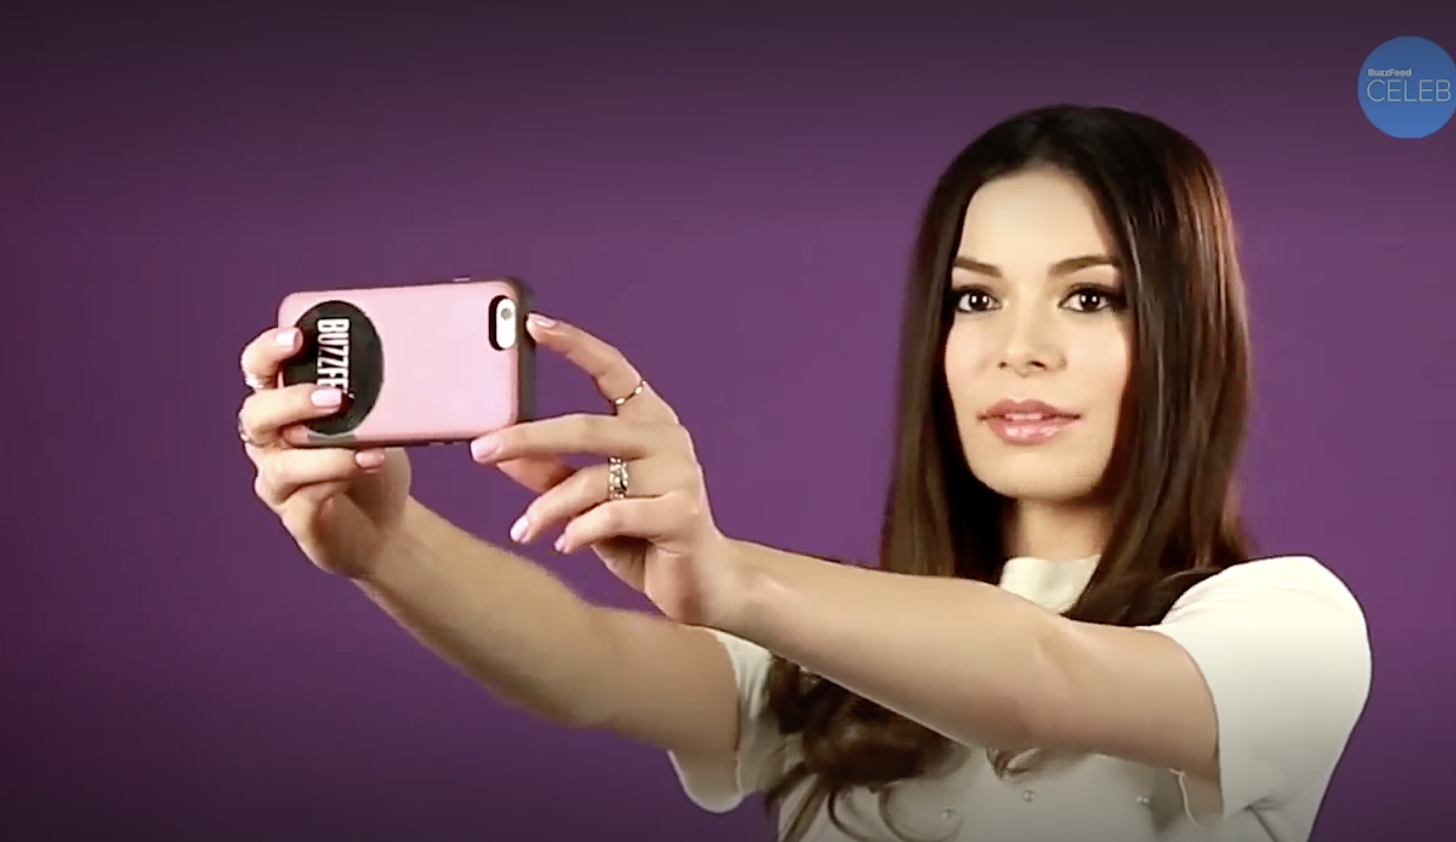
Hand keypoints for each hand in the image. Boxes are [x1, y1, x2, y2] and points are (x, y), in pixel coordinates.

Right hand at [237, 326, 411, 577]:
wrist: (387, 526)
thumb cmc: (373, 459)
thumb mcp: (380, 418)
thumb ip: (381, 389)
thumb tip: (417, 353)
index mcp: (282, 405)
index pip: (258, 369)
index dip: (269, 351)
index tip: (298, 337)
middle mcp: (270, 442)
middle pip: (256, 415)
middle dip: (293, 401)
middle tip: (337, 398)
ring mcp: (279, 483)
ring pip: (282, 465)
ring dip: (324, 452)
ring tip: (368, 446)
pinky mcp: (298, 517)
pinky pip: (305, 499)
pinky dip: (336, 480)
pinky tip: (366, 466)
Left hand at [469, 314, 743, 626]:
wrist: (703, 585)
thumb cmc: (644, 536)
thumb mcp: (591, 500)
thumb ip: (553, 473)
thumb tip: (501, 451)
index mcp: (649, 422)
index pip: (612, 369)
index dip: (575, 345)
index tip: (532, 324)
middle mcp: (667, 439)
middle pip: (588, 426)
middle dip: (528, 437)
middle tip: (481, 450)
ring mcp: (680, 475)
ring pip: (594, 480)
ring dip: (548, 508)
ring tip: (524, 530)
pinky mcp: (683, 514)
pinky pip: (613, 515)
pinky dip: (579, 532)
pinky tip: (565, 544)